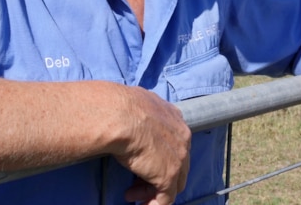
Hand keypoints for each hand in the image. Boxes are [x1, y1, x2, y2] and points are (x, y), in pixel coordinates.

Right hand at [110, 86, 191, 204]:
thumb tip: (126, 113)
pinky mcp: (169, 175)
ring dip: (151, 191)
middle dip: (157, 175)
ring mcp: (178, 157)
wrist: (119, 115)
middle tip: (136, 182)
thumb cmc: (118, 107)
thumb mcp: (135, 105)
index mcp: (174, 117)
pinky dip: (153, 203)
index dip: (159, 156)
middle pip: (177, 165)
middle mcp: (182, 137)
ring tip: (131, 195)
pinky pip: (166, 198)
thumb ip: (139, 114)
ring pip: (173, 184)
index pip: (174, 143)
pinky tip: (139, 204)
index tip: (143, 162)